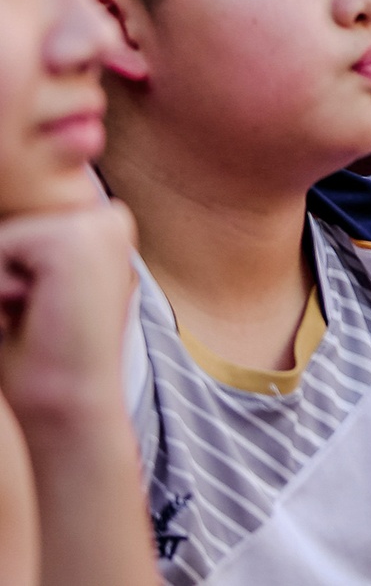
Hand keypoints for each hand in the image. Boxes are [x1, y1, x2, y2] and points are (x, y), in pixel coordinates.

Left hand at [0, 204, 136, 429]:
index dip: (11, 273)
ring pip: (3, 235)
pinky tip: (36, 310)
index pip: (21, 228)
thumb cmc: (43, 354)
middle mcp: (109, 218)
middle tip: (38, 313)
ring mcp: (98, 224)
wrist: (70, 401)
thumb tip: (5, 258)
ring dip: (0, 282)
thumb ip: (26, 252)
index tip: (43, 309)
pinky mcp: (75, 237)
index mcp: (104, 228)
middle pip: (12, 226)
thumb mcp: (32, 287)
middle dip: (5, 273)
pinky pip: (1, 246)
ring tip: (34, 313)